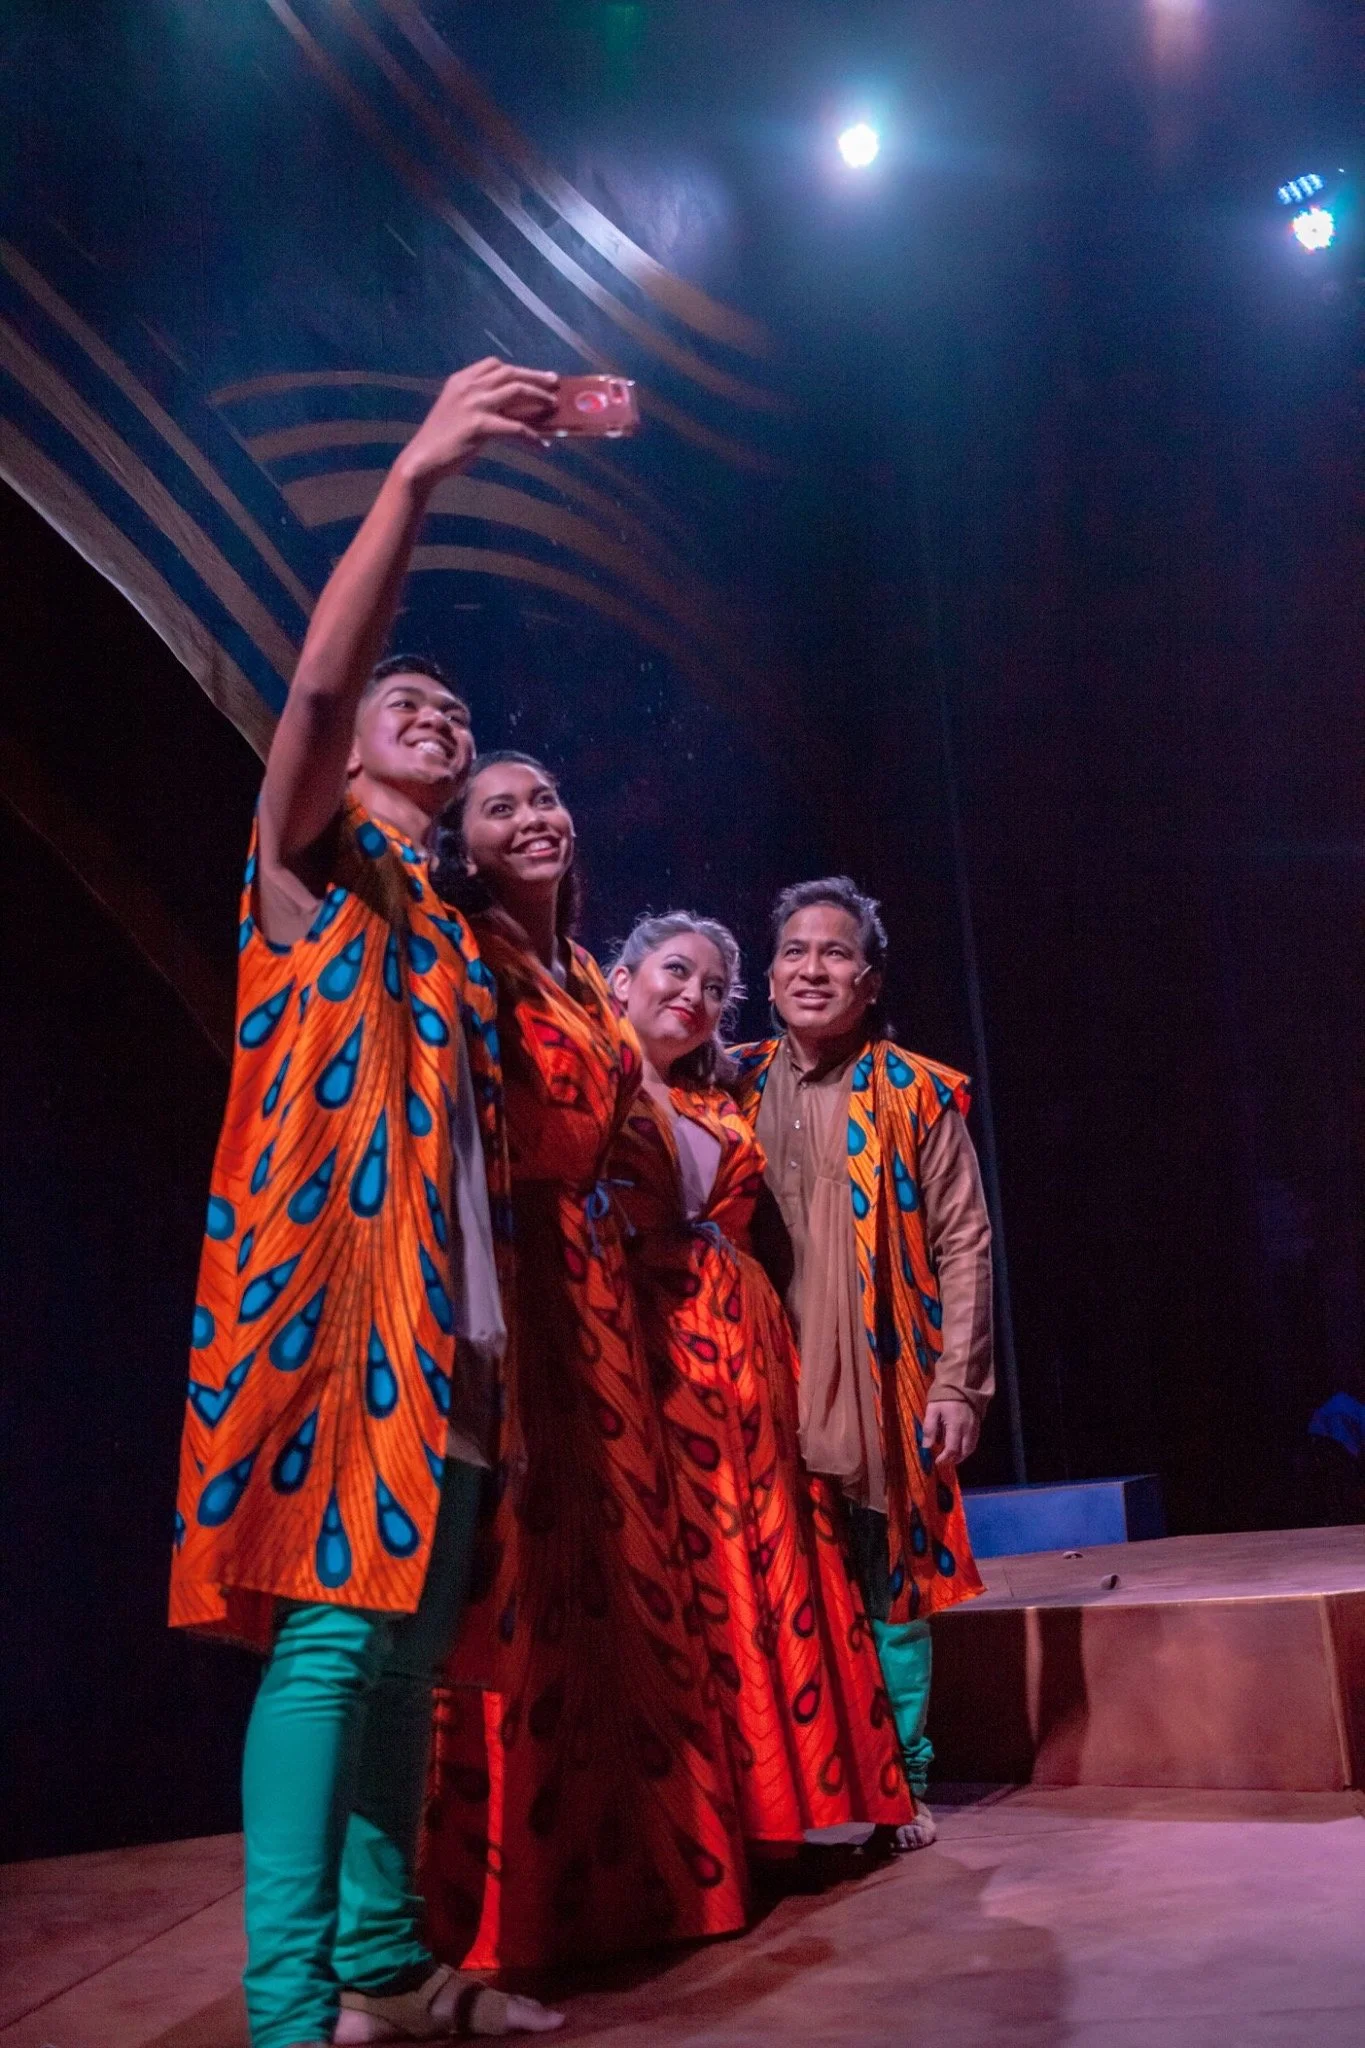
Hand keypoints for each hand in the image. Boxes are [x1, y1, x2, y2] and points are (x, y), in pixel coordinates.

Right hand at [398, 358, 558, 488]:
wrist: (423, 459)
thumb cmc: (441, 440)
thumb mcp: (457, 411)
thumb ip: (477, 403)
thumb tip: (509, 409)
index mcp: (461, 380)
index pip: (494, 365)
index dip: (517, 369)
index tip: (532, 375)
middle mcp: (468, 386)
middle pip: (510, 373)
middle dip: (535, 376)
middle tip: (554, 382)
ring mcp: (474, 403)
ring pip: (517, 391)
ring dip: (539, 397)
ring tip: (553, 405)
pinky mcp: (480, 425)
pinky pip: (515, 427)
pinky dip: (531, 436)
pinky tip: (541, 445)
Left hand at [921, 1399, 979, 1469]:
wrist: (960, 1382)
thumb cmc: (944, 1396)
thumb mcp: (932, 1409)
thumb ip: (930, 1428)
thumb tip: (927, 1446)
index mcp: (956, 1426)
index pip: (952, 1449)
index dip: (945, 1458)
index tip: (937, 1461)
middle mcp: (968, 1429)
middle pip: (964, 1452)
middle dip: (955, 1459)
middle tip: (945, 1461)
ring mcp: (975, 1426)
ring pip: (971, 1448)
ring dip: (962, 1455)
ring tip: (951, 1456)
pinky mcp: (978, 1423)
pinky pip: (974, 1440)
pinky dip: (967, 1447)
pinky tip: (959, 1445)